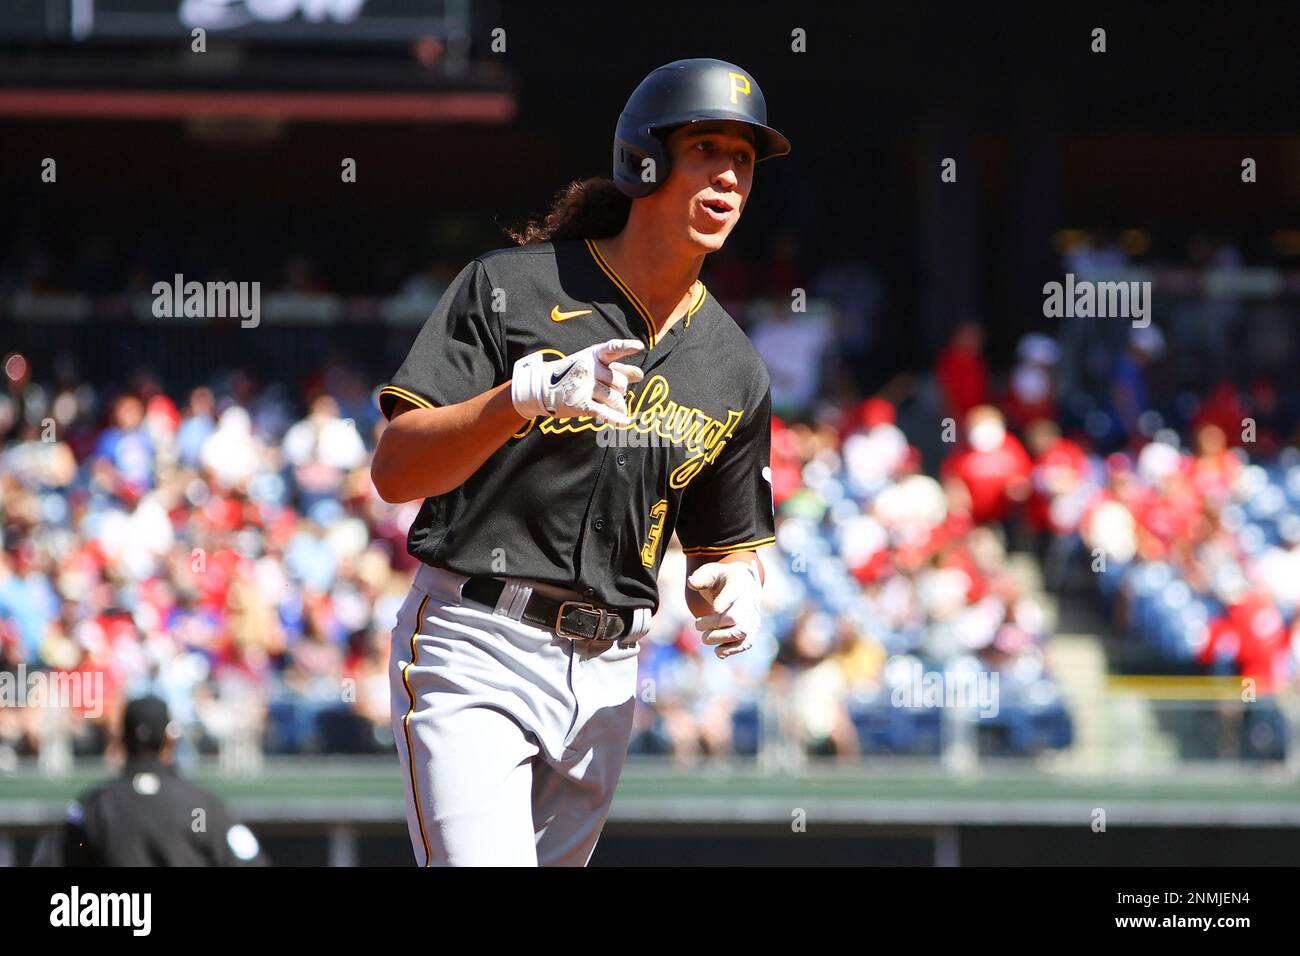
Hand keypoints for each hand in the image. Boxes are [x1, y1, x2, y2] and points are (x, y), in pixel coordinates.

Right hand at [511, 338, 644, 425]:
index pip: (612, 348)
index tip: (639, 346)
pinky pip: (605, 412)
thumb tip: (640, 375)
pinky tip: (626, 422)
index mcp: (593, 355)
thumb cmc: (572, 374)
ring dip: (620, 406)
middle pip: (620, 382)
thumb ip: (617, 368)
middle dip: (622, 390)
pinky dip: (617, 419)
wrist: (541, 387)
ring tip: (616, 408)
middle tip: (614, 393)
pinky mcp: (580, 404)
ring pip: (615, 399)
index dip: (626, 347)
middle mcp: (589, 369)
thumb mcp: (592, 365)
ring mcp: (584, 386)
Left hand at [687, 560, 762, 659]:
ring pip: (741, 633)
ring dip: (721, 638)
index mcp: (739, 583)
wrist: (741, 586)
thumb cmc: (721, 579)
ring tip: (704, 638)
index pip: (734, 592)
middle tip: (698, 624)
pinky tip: (717, 651)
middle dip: (715, 624)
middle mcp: (749, 601)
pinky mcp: (750, 630)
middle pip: (736, 617)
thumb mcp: (710, 573)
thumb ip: (700, 578)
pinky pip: (746, 643)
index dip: (723, 601)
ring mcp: (751, 617)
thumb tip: (691, 583)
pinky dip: (732, 650)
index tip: (713, 608)